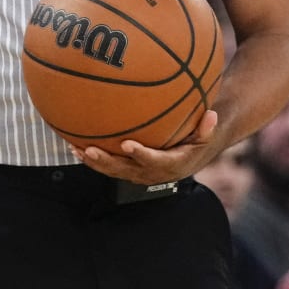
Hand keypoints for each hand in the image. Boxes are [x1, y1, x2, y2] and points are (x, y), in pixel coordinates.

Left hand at [71, 111, 219, 185]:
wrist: (191, 154)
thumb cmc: (197, 138)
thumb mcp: (207, 134)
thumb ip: (207, 128)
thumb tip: (212, 115)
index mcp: (172, 165)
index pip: (156, 162)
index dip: (141, 155)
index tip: (128, 144)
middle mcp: (153, 173)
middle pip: (126, 171)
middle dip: (107, 162)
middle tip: (92, 150)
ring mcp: (139, 173)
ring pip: (114, 170)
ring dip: (94, 161)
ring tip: (75, 149)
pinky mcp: (130, 170)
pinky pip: (110, 165)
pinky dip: (94, 157)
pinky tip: (76, 145)